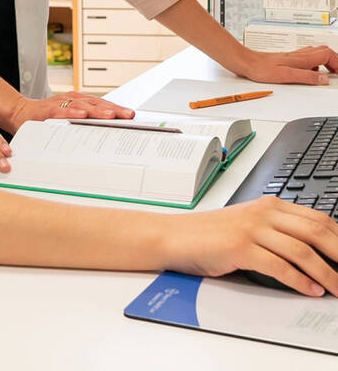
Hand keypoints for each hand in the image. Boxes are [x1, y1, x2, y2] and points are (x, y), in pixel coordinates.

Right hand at [6, 92, 133, 132]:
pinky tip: (81, 115)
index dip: (117, 110)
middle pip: (97, 104)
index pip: (102, 105)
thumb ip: (84, 125)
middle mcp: (72, 101)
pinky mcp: (48, 110)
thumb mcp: (67, 120)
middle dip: (113, 110)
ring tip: (110, 115)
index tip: (133, 116)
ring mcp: (60, 104)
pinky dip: (72, 113)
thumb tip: (106, 134)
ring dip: (97, 110)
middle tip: (128, 115)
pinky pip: (62, 111)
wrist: (19, 113)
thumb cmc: (45, 118)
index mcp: (79, 103)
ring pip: (83, 106)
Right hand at [164, 196, 337, 296]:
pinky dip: (300, 281)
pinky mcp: (240, 247)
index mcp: (269, 205)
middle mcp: (263, 213)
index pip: (318, 218)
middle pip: (317, 232)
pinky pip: (280, 266)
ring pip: (303, 251)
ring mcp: (251, 229)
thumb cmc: (207, 235)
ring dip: (327, 274)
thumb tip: (312, 252)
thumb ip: (277, 231)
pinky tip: (311, 290)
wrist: (172, 236)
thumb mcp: (247, 225)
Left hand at [240, 45, 337, 85]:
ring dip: (325, 61)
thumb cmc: (261, 68)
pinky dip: (313, 63)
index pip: (328, 55)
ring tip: (328, 72)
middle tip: (336, 72)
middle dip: (334, 61)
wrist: (245, 63)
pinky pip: (306, 58)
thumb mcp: (286, 76)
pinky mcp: (286, 60)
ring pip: (315, 54)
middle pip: (325, 52)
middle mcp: (299, 55)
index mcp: (302, 58)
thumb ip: (307, 77)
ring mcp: (293, 56)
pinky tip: (308, 72)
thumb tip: (323, 80)